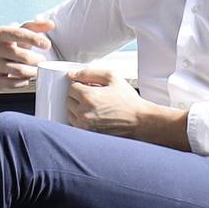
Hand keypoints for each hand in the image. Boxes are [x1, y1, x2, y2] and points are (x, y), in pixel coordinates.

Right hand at [0, 17, 54, 84]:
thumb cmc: (12, 43)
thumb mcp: (22, 32)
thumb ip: (37, 26)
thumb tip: (50, 24)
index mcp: (0, 33)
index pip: (18, 34)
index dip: (35, 39)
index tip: (47, 45)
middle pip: (20, 55)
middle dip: (36, 59)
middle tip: (43, 60)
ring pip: (18, 70)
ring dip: (33, 72)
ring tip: (37, 70)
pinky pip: (11, 83)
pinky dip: (23, 82)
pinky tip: (26, 78)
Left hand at [64, 65, 183, 145]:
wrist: (139, 121)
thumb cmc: (128, 100)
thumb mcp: (112, 77)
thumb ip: (90, 73)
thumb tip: (72, 74)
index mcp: (88, 97)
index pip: (71, 87)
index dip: (82, 85)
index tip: (91, 88)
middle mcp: (84, 112)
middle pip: (69, 100)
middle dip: (79, 96)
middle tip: (95, 96)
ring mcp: (85, 125)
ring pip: (70, 112)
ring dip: (78, 108)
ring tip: (95, 106)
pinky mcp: (87, 134)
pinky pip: (75, 123)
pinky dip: (80, 118)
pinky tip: (94, 115)